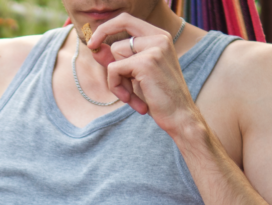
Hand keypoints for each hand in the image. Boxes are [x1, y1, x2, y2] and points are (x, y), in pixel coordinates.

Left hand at [87, 14, 196, 134]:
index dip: (105, 28)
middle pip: (116, 45)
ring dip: (118, 82)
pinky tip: (133, 101)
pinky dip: (117, 87)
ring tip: (135, 96)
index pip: (125, 20)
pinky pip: (113, 70)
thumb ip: (116, 60)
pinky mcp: (145, 63)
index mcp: (160, 37)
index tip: (92, 43)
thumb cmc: (159, 98)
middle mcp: (159, 38)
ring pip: (114, 58)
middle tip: (131, 89)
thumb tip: (94, 47)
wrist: (180, 117)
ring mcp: (154, 48)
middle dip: (116, 69)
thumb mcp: (135, 76)